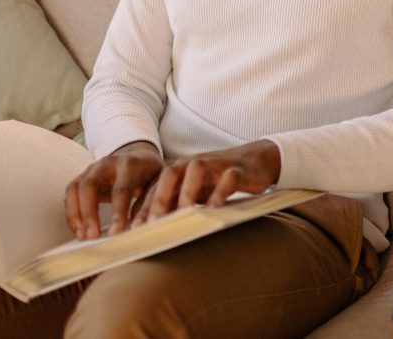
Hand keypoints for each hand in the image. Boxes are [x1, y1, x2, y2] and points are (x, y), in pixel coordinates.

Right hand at [64, 141, 164, 239]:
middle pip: (89, 185)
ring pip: (75, 188)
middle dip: (89, 213)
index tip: (115, 234)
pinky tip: (79, 230)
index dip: (118, 212)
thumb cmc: (150, 174)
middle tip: (92, 237)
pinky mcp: (82, 176)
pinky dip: (72, 213)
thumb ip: (151, 203)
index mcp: (131, 164)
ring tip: (83, 237)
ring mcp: (92, 168)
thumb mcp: (159, 184)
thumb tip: (141, 228)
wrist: (139, 155)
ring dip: (76, 214)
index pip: (121, 189)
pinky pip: (70, 193)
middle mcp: (107, 163)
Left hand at [131, 139, 280, 227]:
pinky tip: (215, 210)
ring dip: (187, 191)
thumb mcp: (198, 191)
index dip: (144, 206)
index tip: (134, 230)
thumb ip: (178, 205)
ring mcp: (216, 164)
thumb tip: (156, 231)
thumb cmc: (222, 179)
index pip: (156, 186)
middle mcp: (194, 163)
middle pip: (170, 174)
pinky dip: (220, 192)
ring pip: (196, 170)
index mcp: (181, 170)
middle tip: (152, 223)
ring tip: (182, 214)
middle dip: (159, 198)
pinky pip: (227, 178)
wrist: (258, 160)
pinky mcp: (237, 169)